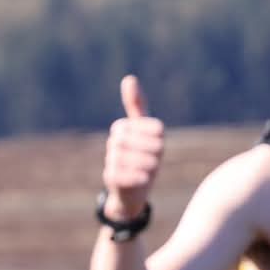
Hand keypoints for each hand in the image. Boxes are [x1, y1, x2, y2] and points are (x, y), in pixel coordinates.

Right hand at [102, 75, 163, 220]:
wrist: (132, 191)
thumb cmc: (143, 157)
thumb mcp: (147, 133)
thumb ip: (140, 107)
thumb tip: (128, 78)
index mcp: (123, 127)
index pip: (148, 127)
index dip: (156, 136)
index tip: (159, 144)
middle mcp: (115, 141)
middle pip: (141, 143)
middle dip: (152, 151)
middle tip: (157, 158)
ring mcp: (111, 159)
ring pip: (132, 158)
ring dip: (147, 165)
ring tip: (152, 170)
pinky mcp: (110, 177)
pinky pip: (123, 174)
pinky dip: (136, 177)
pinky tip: (144, 179)